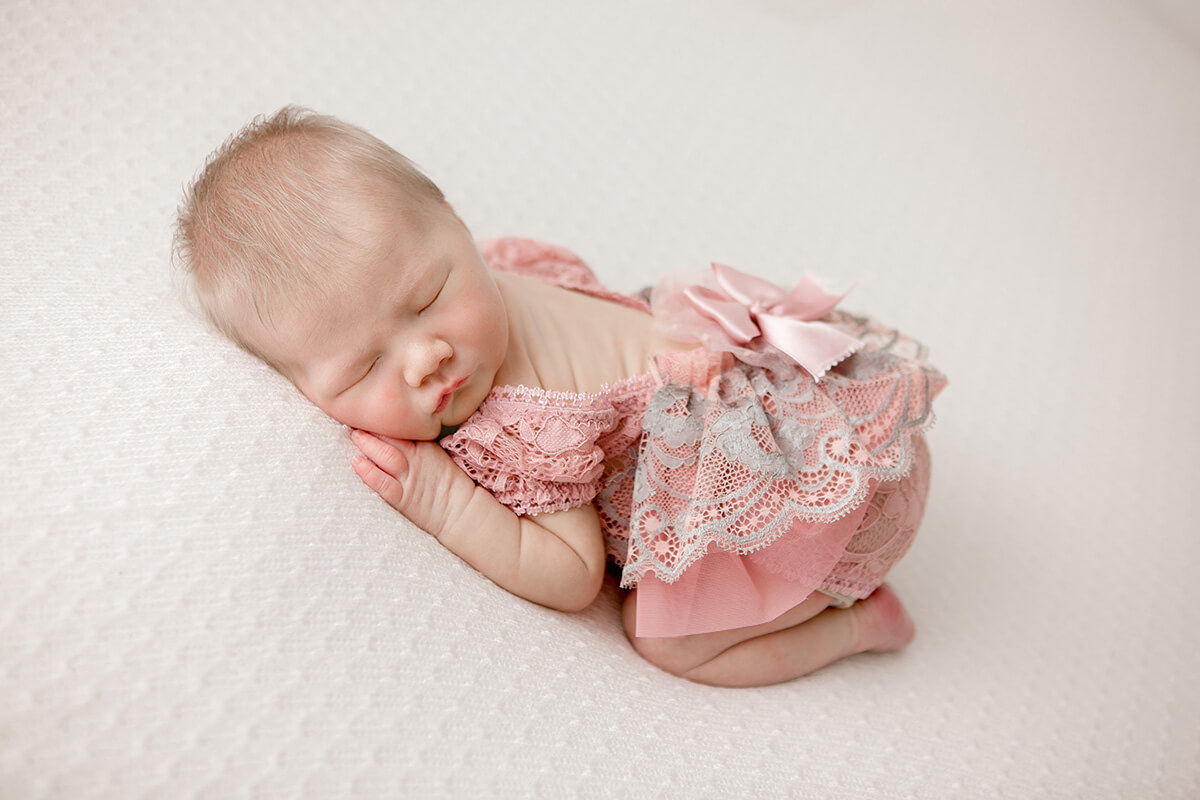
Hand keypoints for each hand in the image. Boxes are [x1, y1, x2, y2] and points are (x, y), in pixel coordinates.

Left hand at [349, 429, 476, 537]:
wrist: (462, 510)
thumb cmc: (449, 484)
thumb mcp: (436, 455)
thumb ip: (417, 444)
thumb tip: (396, 433)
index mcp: (425, 446)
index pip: (400, 427)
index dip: (384, 420)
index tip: (369, 413)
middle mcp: (416, 459)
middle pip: (390, 437)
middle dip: (371, 428)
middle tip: (355, 420)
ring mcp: (409, 478)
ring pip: (384, 455)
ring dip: (367, 444)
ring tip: (354, 436)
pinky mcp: (403, 498)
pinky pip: (382, 482)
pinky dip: (367, 472)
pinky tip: (356, 462)